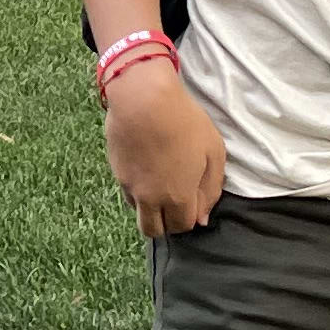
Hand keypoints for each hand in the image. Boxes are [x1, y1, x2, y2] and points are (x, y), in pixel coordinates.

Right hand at [103, 57, 225, 234]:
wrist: (143, 99)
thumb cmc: (184, 122)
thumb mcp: (214, 152)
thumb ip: (211, 189)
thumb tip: (202, 218)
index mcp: (177, 196)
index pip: (182, 227)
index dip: (190, 218)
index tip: (193, 202)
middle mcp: (150, 198)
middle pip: (153, 230)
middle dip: (166, 223)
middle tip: (175, 202)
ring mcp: (129, 185)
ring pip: (138, 212)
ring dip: (150, 206)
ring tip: (161, 181)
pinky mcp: (116, 170)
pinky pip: (128, 191)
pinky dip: (138, 189)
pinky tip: (147, 166)